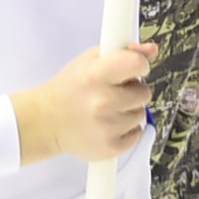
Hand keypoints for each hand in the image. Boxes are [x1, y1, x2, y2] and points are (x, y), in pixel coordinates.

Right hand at [12, 42, 157, 164]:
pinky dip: (127, 130)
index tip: (133, 69)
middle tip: (115, 91)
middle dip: (134, 90)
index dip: (139, 65)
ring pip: (141, 114)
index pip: (135, 64)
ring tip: (108, 109)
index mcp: (94, 75)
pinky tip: (109, 124)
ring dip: (129, 110)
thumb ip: (122, 52)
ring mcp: (106, 128)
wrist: (48, 122)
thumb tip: (151, 50)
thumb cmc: (70, 88)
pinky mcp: (110, 148)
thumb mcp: (89, 61)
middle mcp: (101, 102)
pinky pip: (137, 134)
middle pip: (144, 92)